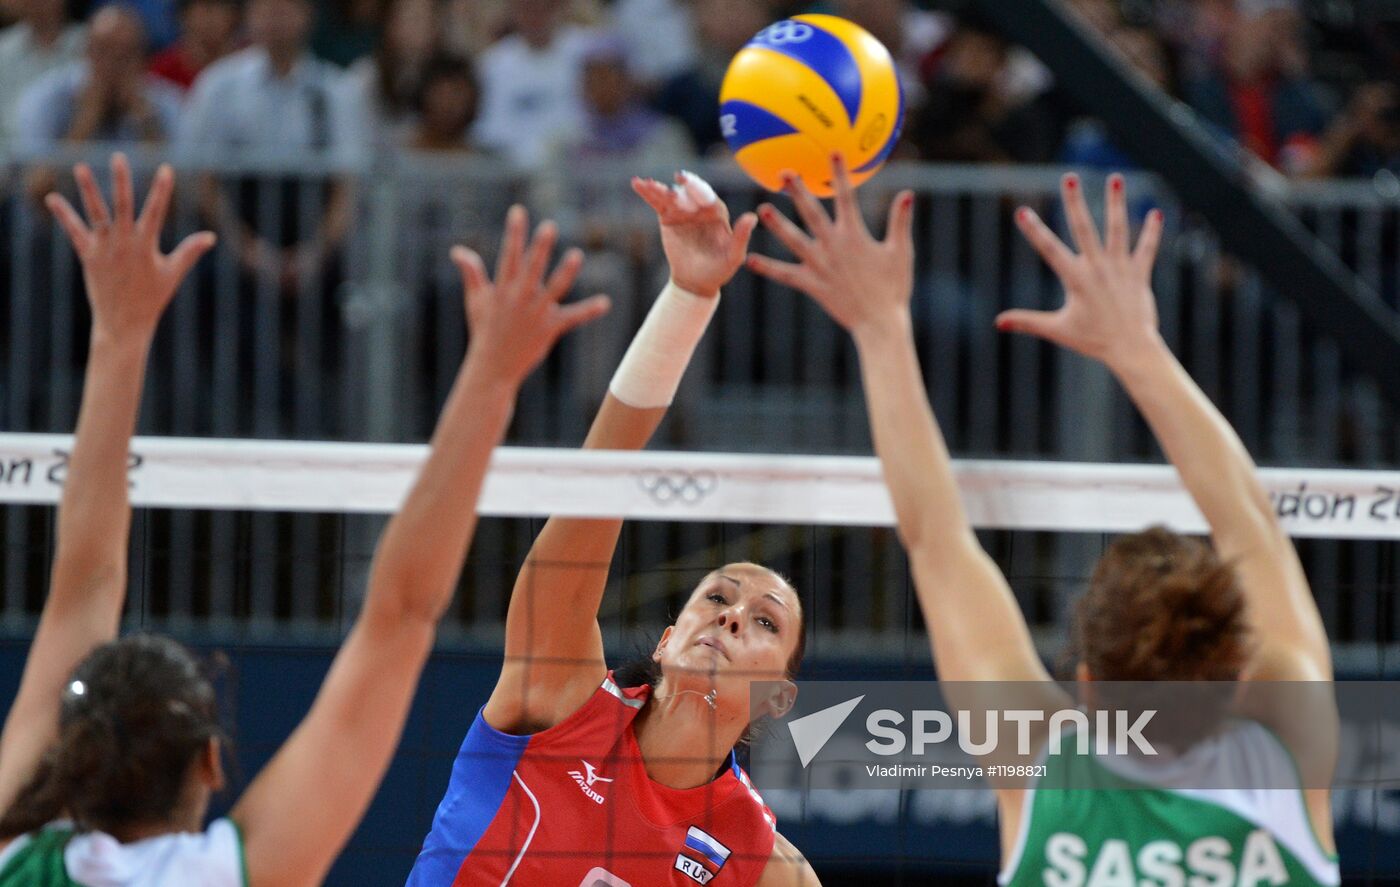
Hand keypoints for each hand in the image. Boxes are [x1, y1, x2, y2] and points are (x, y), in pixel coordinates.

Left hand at [46, 153, 216, 342]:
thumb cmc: (152, 298)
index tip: (166, 169)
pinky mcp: (88, 256)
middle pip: (122, 205)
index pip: (156, 212)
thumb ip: (190, 251)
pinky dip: (64, 215)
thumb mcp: (173, 273)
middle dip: (121, 180)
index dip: (162, 190)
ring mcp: (104, 249)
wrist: (124, 322)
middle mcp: (124, 243)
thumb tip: (211, 236)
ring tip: (81, 167)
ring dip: (88, 190)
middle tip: (118, 157)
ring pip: (96, 213)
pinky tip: (52, 199)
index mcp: (146, 246)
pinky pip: (74, 232)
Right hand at [453, 205, 610, 386]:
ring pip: (554, 288)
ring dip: (565, 272)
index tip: (518, 211)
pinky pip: (572, 317)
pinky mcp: (549, 328)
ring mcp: (535, 313)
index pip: (508, 255)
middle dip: (539, 247)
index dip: (514, 232)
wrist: (492, 366)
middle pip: (532, 268)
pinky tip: (605, 302)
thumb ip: (471, 273)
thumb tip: (457, 250)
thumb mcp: (476, 300)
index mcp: (502, 288)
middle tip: (549, 226)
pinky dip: (588, 311)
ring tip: (576, 256)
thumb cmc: (484, 330)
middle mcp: (519, 298)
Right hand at [632, 171, 756, 297]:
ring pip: (670, 195)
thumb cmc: (719, 270)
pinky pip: (657, 202)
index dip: (698, 189)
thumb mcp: (733, 256)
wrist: (696, 282)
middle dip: (682, 184)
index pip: (707, 197)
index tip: (686, 181)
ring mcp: (683, 210)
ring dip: (658, 188)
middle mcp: (700, 207)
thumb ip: (741, 237)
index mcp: (717, 212)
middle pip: (688, 193)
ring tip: (645, 183)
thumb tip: (752, 217)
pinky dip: (648, 193)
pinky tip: (637, 184)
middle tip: (675, 178)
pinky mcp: (667, 216)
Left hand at [746, 154, 914, 335]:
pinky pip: (786, 275)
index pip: (845, 197)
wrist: (879, 322)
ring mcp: (819, 265)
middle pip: (811, 213)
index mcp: (854, 236)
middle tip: (784, 172)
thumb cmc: (894, 288)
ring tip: (761, 208)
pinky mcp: (811, 284)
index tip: (833, 152)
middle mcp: (833, 247)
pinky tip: (751, 260)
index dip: (839, 174)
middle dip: (798, 191)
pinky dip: (769, 268)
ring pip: (793, 240)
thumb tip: (908, 194)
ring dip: (777, 224)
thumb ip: (900, 221)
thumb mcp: (901, 252)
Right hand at [999, 172, 1163, 370]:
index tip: (1022, 212)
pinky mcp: (1139, 274)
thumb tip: (998, 322)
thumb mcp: (1057, 329)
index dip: (1034, 231)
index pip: (1050, 250)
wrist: (1130, 349)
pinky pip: (1146, 248)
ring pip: (1117, 229)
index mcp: (1076, 279)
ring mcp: (1120, 269)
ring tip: (1115, 178)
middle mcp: (1097, 268)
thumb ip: (1027, 322)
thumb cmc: (1092, 340)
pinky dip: (1151, 232)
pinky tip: (1155, 213)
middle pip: (1084, 229)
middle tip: (1070, 178)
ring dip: (1116, 203)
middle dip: (1075, 202)